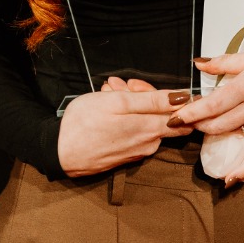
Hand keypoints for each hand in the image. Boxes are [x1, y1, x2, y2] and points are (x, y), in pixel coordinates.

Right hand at [56, 77, 190, 176]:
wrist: (60, 153)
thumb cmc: (84, 123)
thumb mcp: (118, 103)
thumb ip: (153, 101)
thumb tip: (183, 98)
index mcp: (152, 129)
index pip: (181, 113)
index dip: (165, 94)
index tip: (140, 87)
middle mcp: (150, 143)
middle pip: (162, 115)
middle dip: (144, 96)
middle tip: (118, 86)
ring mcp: (138, 151)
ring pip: (146, 122)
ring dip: (131, 105)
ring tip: (107, 94)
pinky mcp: (127, 156)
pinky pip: (134, 132)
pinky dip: (125, 118)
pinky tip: (106, 110)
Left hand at [167, 43, 243, 184]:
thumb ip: (225, 62)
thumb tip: (200, 64)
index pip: (213, 103)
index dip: (191, 112)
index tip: (174, 116)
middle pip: (219, 122)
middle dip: (197, 125)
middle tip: (181, 123)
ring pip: (233, 135)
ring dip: (213, 136)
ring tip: (196, 135)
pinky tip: (230, 180)